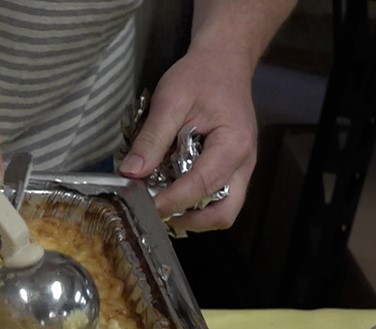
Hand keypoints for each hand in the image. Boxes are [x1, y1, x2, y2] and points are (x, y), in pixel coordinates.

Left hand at [117, 46, 258, 231]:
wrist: (224, 60)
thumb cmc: (200, 75)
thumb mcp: (170, 100)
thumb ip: (152, 138)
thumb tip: (130, 173)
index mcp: (233, 144)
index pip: (201, 185)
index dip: (171, 202)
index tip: (143, 207)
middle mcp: (245, 162)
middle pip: (223, 212)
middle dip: (188, 220)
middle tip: (155, 211)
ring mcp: (242, 168)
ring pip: (223, 210)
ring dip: (192, 215)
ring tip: (161, 202)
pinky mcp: (234, 169)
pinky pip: (220, 197)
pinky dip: (196, 202)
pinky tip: (172, 190)